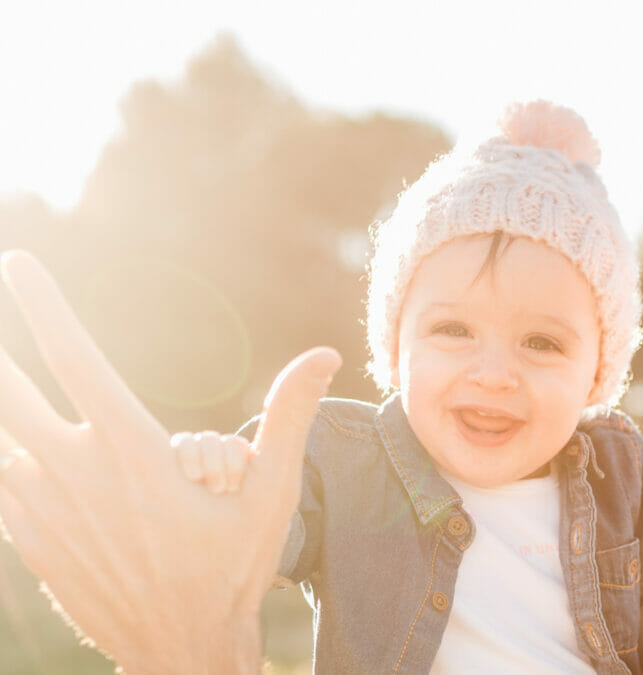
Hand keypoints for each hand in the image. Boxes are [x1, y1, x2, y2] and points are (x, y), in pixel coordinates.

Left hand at [0, 250, 340, 673]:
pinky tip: (7, 448)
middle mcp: (74, 475)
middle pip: (7, 391)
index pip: (73, 357)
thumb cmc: (232, 569)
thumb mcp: (271, 493)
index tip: (19, 261)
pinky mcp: (30, 541)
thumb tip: (323, 354)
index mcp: (130, 453)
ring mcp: (43, 511)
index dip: (42, 304)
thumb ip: (289, 417)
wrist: (181, 651)